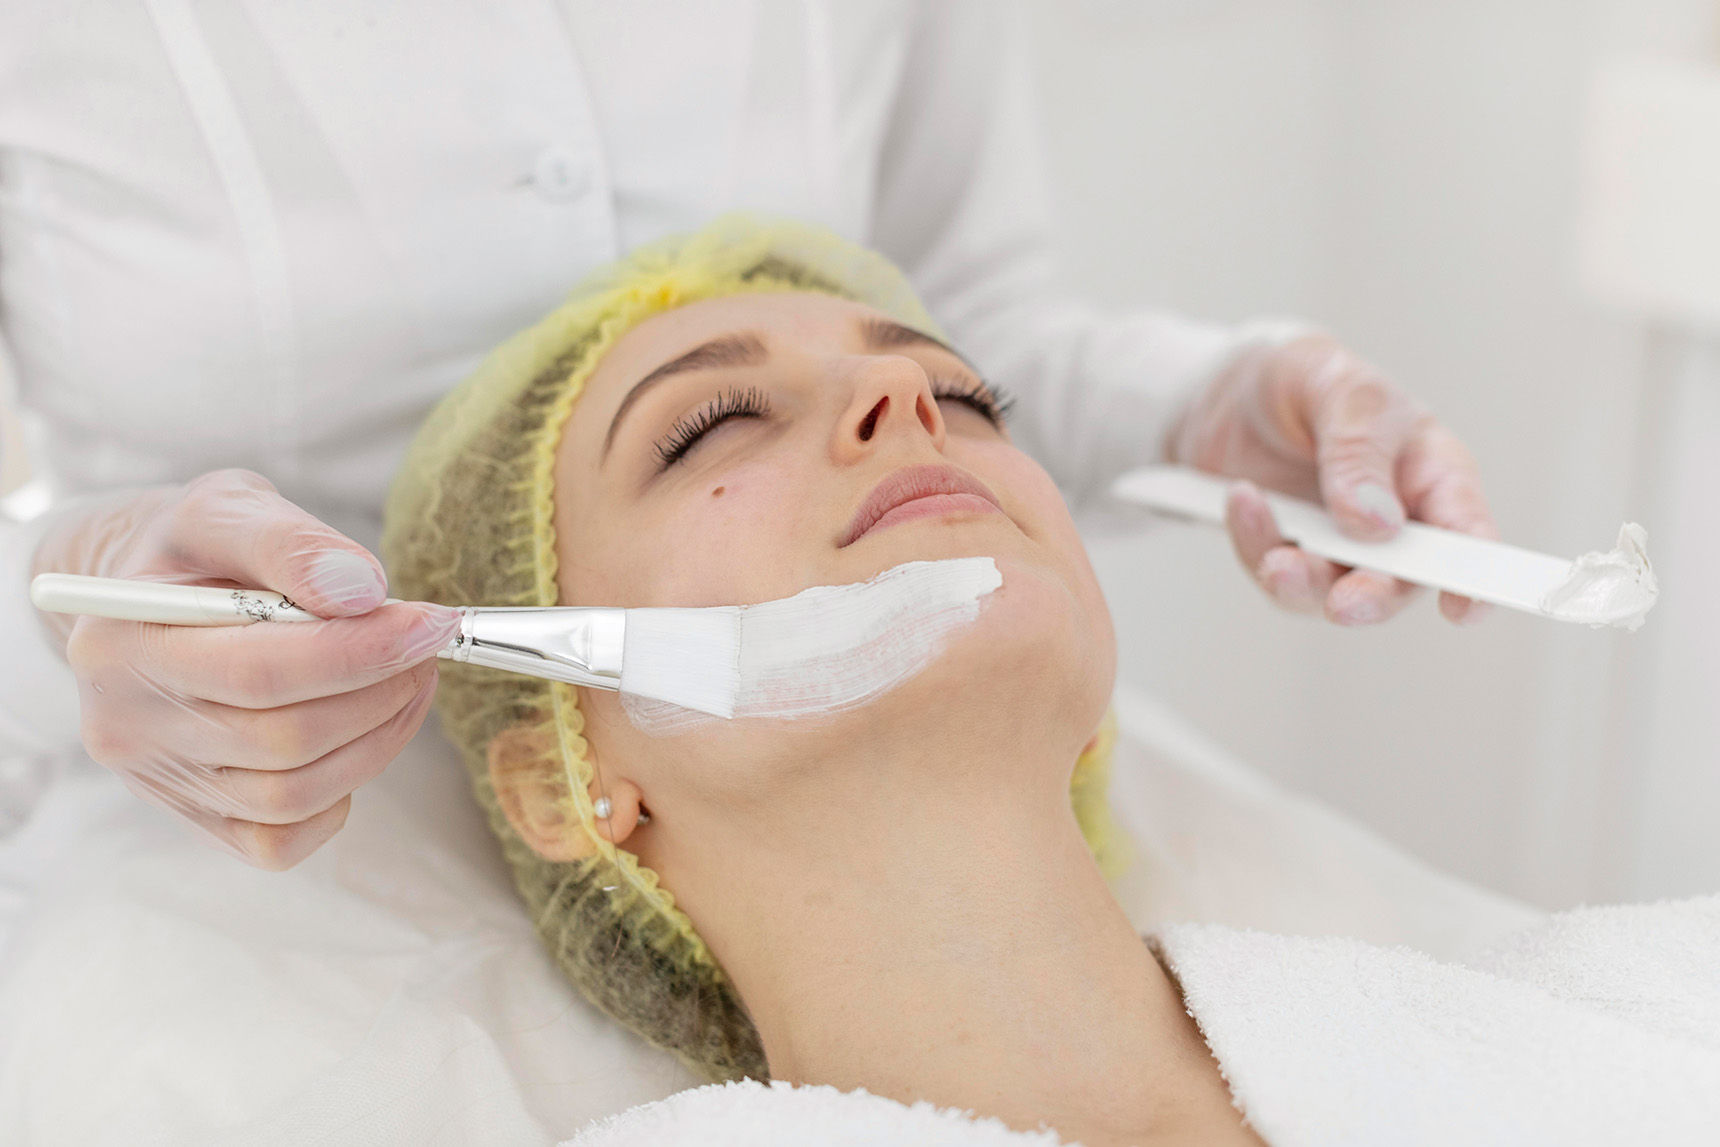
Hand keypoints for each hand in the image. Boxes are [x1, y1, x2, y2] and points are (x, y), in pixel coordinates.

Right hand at [32, 469, 460, 867]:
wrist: (150, 592)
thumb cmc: (195, 551)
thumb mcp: (228, 508)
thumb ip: (290, 541)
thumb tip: (363, 592)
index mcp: (120, 641)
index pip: (259, 670)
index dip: (362, 652)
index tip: (430, 623)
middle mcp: (125, 723)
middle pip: (283, 738)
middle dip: (380, 691)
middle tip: (426, 645)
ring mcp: (158, 779)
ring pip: (290, 794)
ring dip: (377, 739)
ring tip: (409, 680)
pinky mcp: (193, 813)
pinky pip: (279, 840)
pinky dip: (338, 797)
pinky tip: (358, 736)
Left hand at [1167, 334, 1495, 625]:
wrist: (1229, 390)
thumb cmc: (1305, 378)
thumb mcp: (1338, 389)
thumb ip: (1359, 449)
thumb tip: (1378, 524)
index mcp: (1432, 471)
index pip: (1467, 530)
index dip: (1474, 575)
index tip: (1462, 608)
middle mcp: (1396, 520)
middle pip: (1399, 583)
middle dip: (1371, 597)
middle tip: (1344, 603)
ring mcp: (1341, 545)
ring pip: (1331, 591)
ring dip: (1300, 580)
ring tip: (1274, 552)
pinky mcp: (1291, 554)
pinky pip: (1276, 573)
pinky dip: (1256, 545)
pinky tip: (1243, 500)